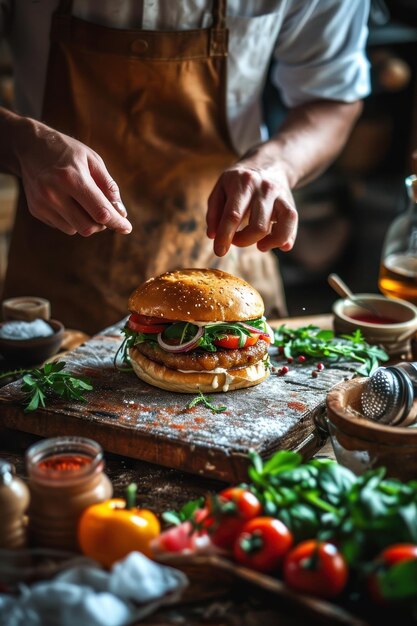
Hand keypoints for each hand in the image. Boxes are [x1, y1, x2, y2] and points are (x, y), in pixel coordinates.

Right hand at [15, 118, 131, 235]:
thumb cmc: (67, 151)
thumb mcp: (92, 160)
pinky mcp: (36, 210)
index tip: (127, 227)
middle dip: (102, 224)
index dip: (116, 222)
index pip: (100, 211)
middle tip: (105, 211)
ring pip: (75, 229)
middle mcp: (53, 193)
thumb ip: (109, 187)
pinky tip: (68, 201)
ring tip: (83, 201)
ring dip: (86, 222)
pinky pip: (62, 226)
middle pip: (88, 227)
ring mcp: (42, 203)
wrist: (29, 145)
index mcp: (71, 178)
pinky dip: (72, 219)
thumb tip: (121, 213)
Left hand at [206, 164, 297, 255]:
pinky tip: (275, 244)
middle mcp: (264, 188)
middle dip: (243, 241)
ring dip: (265, 243)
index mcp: (243, 182)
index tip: (219, 251)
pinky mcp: (291, 204)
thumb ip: (214, 212)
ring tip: (258, 245)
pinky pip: (291, 225)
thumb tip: (213, 236)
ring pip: (278, 228)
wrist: (269, 164)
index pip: (233, 215)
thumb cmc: (238, 182)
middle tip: (235, 240)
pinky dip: (284, 239)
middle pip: (258, 226)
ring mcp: (280, 196)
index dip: (225, 236)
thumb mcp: (220, 189)